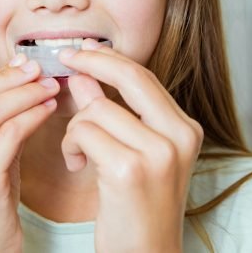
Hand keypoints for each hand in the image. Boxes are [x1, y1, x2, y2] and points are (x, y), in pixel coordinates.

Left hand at [59, 38, 203, 252]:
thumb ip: (111, 111)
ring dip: (75, 127)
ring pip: (96, 109)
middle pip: (130, 77)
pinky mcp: (130, 170)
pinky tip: (76, 164)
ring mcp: (158, 153)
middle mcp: (180, 136)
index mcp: (184, 128)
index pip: (143, 77)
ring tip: (77, 152)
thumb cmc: (134, 204)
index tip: (85, 47)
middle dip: (92, 61)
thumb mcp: (131, 151)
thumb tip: (83, 76)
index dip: (110, 58)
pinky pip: (83, 132)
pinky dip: (71, 145)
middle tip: (67, 57)